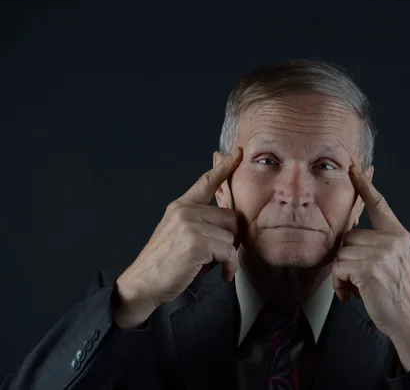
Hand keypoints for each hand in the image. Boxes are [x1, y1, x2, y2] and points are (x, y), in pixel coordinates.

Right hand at [114, 147, 242, 327]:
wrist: (143, 284)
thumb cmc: (164, 263)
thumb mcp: (179, 234)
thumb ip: (200, 221)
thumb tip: (228, 219)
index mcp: (181, 206)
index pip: (206, 182)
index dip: (224, 167)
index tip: (238, 153)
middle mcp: (185, 211)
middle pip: (230, 217)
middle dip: (230, 239)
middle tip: (218, 256)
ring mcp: (190, 225)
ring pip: (231, 235)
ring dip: (227, 255)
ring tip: (211, 265)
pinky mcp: (197, 242)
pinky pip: (229, 251)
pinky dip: (229, 266)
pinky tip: (221, 274)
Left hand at [332, 166, 409, 367]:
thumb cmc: (400, 295)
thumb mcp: (396, 262)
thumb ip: (379, 245)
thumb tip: (351, 236)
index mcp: (399, 236)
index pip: (379, 205)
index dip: (366, 186)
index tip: (356, 169)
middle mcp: (392, 240)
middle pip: (349, 236)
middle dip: (347, 258)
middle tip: (356, 279)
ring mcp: (382, 253)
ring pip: (342, 252)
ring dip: (342, 274)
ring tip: (356, 289)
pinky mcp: (370, 269)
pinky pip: (339, 268)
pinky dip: (339, 284)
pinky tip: (350, 295)